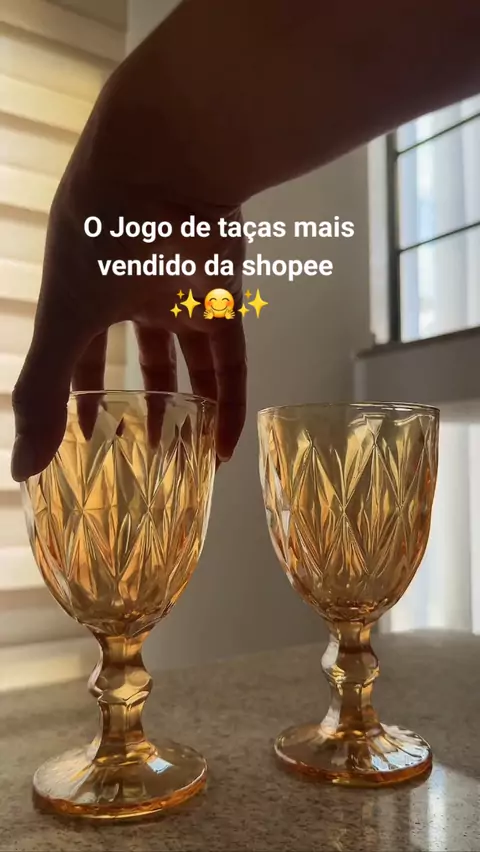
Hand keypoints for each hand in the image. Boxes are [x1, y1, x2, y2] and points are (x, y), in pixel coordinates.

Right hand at [11, 95, 246, 480]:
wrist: (162, 169)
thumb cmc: (98, 239)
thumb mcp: (62, 321)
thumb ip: (43, 391)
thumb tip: (20, 469)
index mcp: (91, 295)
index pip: (85, 354)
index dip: (83, 393)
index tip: (85, 437)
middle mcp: (137, 296)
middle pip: (143, 360)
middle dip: (143, 403)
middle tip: (145, 453)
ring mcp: (184, 297)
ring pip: (191, 363)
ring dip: (190, 409)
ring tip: (188, 458)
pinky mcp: (226, 299)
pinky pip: (231, 362)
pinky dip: (229, 404)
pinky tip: (224, 446)